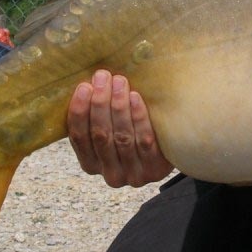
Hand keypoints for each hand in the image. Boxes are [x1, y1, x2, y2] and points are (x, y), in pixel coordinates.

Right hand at [67, 70, 173, 187]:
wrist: (173, 149)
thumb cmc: (133, 132)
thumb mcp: (110, 129)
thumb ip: (96, 115)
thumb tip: (87, 81)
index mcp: (91, 164)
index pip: (79, 138)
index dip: (79, 111)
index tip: (83, 86)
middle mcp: (110, 174)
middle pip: (101, 136)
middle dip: (100, 103)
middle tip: (103, 77)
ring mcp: (133, 174)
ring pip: (122, 137)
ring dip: (119, 107)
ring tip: (119, 82)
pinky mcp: (154, 169)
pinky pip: (144, 140)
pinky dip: (138, 117)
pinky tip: (135, 97)